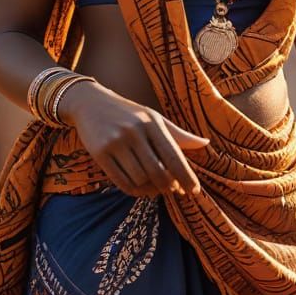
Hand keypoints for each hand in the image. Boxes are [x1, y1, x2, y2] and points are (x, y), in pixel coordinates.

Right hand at [62, 81, 209, 197]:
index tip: (194, 191)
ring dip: (151, 190)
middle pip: (158, 173)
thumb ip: (178, 134)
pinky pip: (121, 182)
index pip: (174, 156)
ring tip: (156, 188)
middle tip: (174, 191)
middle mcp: (134, 132)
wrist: (90, 103)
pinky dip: (134, 191)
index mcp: (152, 122)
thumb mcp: (153, 118)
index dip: (186, 177)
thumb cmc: (128, 113)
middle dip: (169, 187)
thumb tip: (205, 143)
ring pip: (140, 180)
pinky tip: (140, 189)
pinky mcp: (99, 153)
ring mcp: (115, 142)